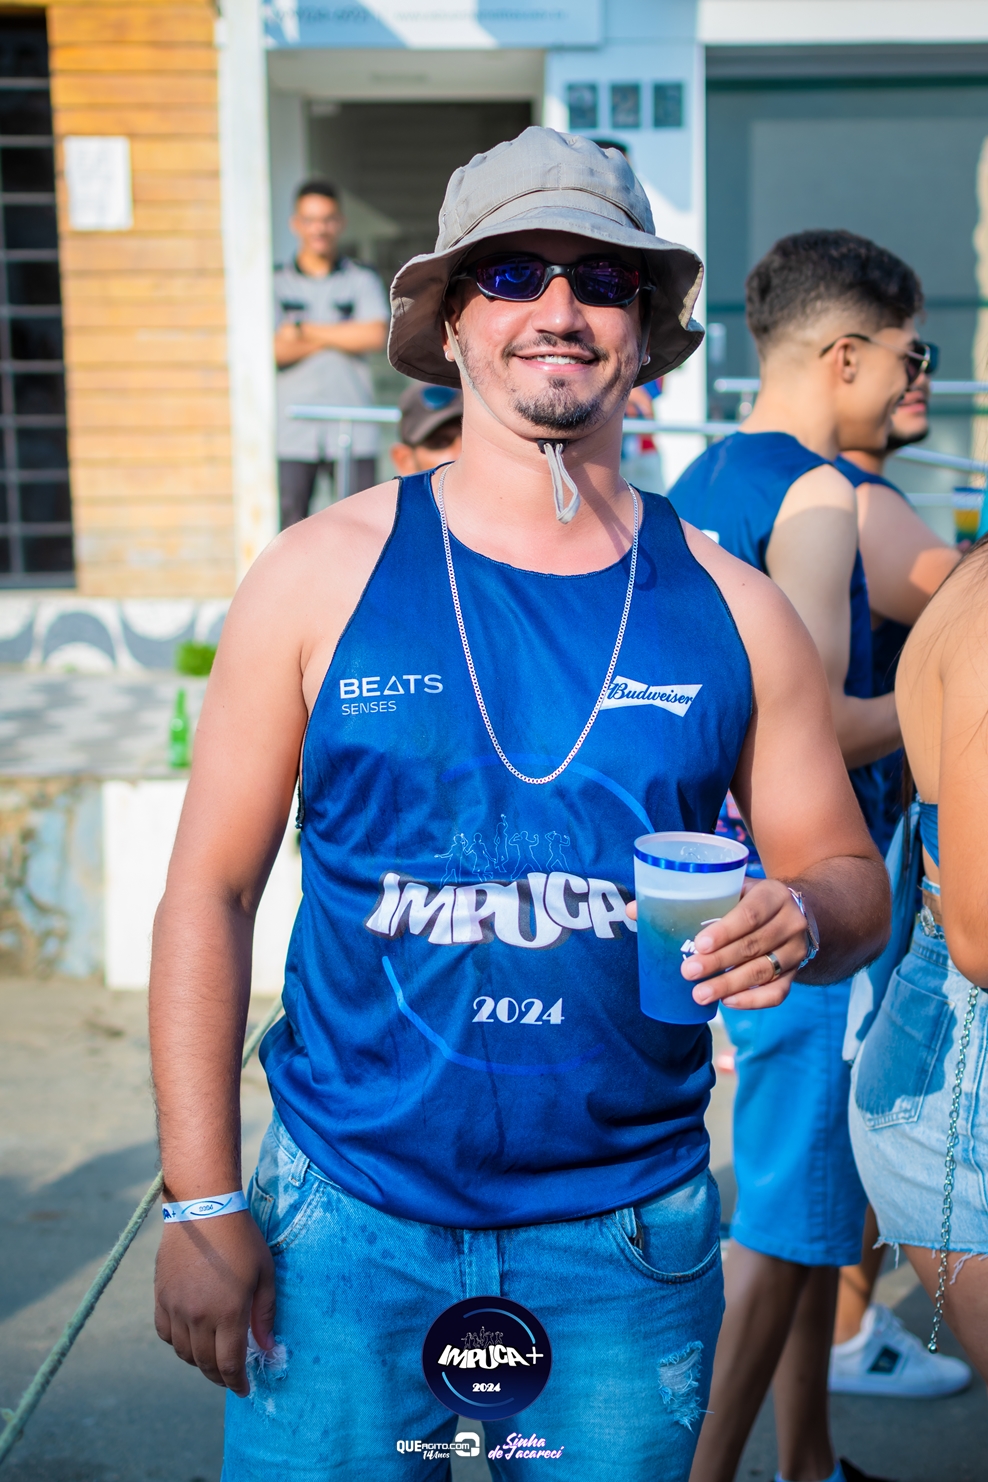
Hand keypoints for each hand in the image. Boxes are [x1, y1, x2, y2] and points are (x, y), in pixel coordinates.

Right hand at [154, 1211, 274, 1395]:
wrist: (203, 1208)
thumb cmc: (242, 1238)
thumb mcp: (265, 1273)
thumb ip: (264, 1314)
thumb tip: (266, 1347)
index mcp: (227, 1312)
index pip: (228, 1364)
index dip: (236, 1382)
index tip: (244, 1390)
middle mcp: (197, 1316)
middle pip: (204, 1363)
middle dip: (219, 1376)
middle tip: (230, 1377)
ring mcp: (175, 1308)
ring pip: (183, 1352)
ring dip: (198, 1360)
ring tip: (212, 1355)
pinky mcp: (160, 1296)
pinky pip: (165, 1333)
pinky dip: (177, 1342)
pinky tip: (190, 1337)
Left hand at [626, 878, 807, 1010]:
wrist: (799, 910)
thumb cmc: (750, 899)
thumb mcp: (731, 888)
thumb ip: (690, 896)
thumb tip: (635, 911)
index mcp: (773, 893)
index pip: (750, 913)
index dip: (725, 930)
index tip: (699, 944)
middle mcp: (791, 922)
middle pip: (753, 945)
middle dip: (718, 962)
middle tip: (687, 972)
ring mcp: (797, 950)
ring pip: (763, 971)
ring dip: (729, 985)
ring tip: (699, 995)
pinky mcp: (797, 973)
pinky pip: (778, 992)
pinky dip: (752, 1000)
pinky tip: (727, 1003)